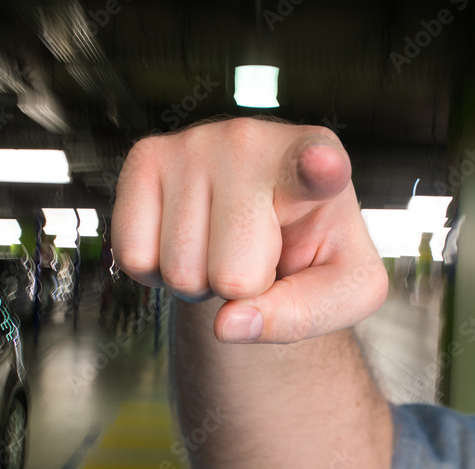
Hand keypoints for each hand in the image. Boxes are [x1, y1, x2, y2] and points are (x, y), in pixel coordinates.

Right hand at [112, 118, 387, 343]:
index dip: (319, 168)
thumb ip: (304, 315)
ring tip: (221, 244)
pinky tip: (184, 239)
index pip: (318, 167)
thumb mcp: (341, 292)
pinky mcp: (146, 155)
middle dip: (240, 290)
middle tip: (255, 257)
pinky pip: (134, 256)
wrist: (258, 223)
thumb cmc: (310, 250)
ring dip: (198, 281)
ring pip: (179, 270)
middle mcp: (254, 141)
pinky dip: (155, 271)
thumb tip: (229, 322)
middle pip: (234, 274)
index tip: (322, 164)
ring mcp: (194, 143)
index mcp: (322, 164)